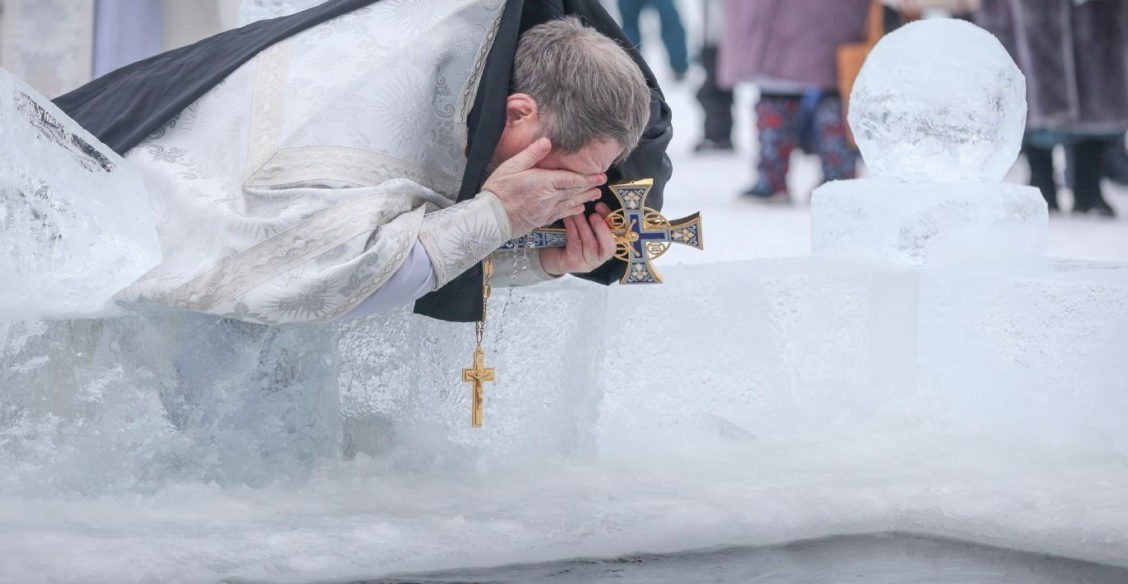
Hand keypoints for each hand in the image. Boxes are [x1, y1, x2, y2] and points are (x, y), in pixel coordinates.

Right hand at [482, 138, 605, 236]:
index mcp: (544, 182)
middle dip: (590, 188)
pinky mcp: (542, 220)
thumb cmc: (499, 190)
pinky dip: (573, 211)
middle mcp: (550, 197)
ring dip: (584, 199)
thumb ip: (531, 154)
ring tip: (595, 196)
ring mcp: (547, 210)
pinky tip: (579, 209)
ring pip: (571, 204)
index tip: (601, 176)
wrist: (491, 218)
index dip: (588, 178)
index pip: (572, 179)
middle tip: (602, 185)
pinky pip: (562, 214)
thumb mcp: (512, 166)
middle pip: (575, 192)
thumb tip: (547, 142)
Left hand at [540, 202, 616, 275]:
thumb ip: (594, 218)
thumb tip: (596, 201)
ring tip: (577, 213)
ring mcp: (587, 263)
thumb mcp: (585, 227)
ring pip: (590, 244)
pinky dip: (572, 229)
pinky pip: (575, 245)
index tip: (600, 205)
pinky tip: (567, 219)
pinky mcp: (574, 263)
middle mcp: (601, 258)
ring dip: (583, 225)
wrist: (551, 255)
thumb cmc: (571, 238)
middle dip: (601, 228)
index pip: (617, 234)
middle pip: (608, 246)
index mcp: (608, 246)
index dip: (610, 220)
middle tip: (593, 214)